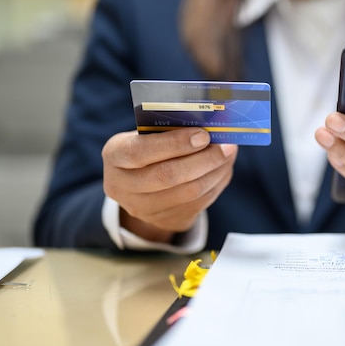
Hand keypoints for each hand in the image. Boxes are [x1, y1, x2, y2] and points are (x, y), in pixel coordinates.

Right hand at [102, 128, 237, 242]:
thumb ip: (172, 130)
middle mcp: (122, 185)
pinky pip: (198, 204)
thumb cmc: (150, 148)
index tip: (203, 135)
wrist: (141, 185)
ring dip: (215, 172)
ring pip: (187, 192)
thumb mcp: (148, 135)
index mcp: (115, 155)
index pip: (141, 151)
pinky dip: (216, 184)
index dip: (175, 144)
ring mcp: (143, 208)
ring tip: (229, 154)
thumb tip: (212, 125)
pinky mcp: (165, 221)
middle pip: (167, 176)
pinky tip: (224, 169)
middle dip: (203, 159)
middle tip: (226, 146)